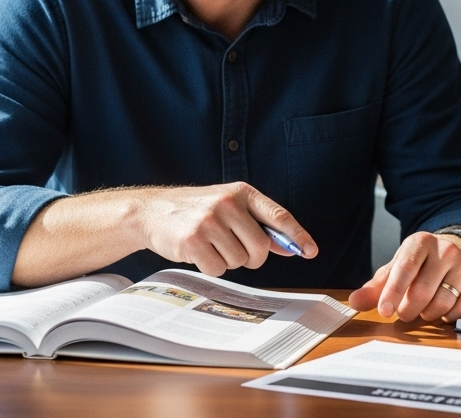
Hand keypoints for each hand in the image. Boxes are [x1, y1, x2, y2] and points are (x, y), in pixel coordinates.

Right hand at [135, 182, 316, 276]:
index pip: (278, 215)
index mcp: (241, 192)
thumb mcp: (229, 208)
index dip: (297, 235)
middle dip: (252, 257)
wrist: (151, 211)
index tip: (310, 251)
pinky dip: (210, 267)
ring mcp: (209, 221)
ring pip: (239, 260)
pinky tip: (198, 252)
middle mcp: (227, 203)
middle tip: (236, 251)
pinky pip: (218, 269)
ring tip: (211, 245)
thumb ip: (259, 225)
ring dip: (227, 261)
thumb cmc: (195, 211)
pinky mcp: (193, 240)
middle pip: (260, 247)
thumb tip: (290, 247)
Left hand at [348, 232, 460, 322]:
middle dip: (408, 310)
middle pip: (422, 292)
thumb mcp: (398, 268)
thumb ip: (376, 287)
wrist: (458, 250)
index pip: (404, 269)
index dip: (393, 293)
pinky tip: (444, 307)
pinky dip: (449, 317)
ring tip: (424, 308)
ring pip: (441, 305)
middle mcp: (445, 250)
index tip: (384, 312)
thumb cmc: (422, 263)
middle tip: (404, 312)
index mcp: (420, 242)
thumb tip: (354, 302)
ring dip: (428, 315)